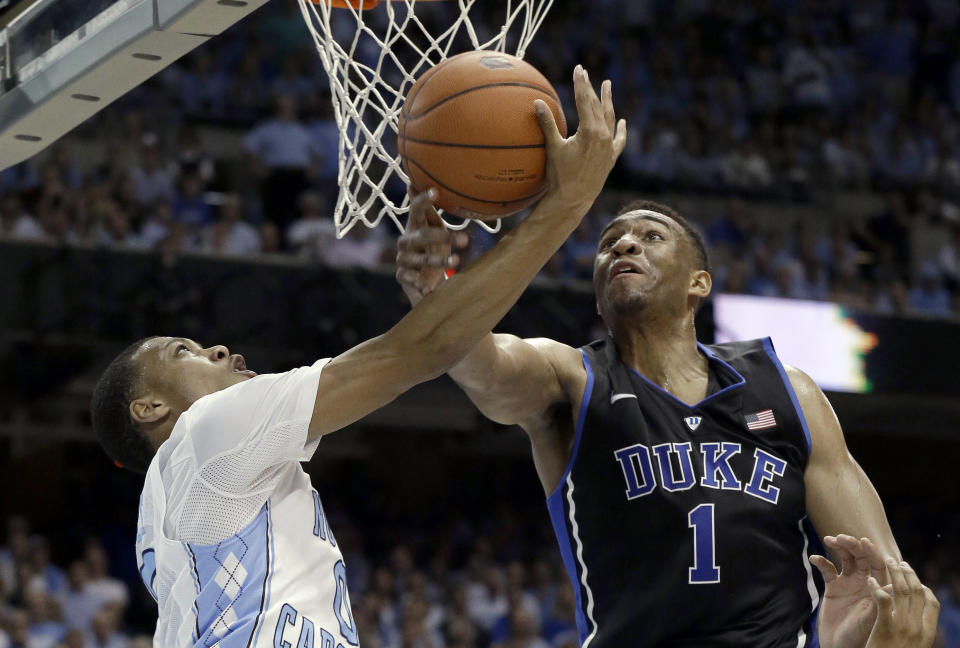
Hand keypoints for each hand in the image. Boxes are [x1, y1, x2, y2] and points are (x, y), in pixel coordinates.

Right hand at [396, 189, 468, 305]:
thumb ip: (431, 211)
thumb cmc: (431, 246)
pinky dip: (420, 284)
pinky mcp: (402, 277)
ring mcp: (403, 259)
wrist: (421, 276)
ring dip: (439, 262)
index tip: (435, 191)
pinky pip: (410, 279)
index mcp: (415, 226)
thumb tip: (418, 184)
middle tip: (464, 240)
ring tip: (456, 263)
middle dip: (442, 237)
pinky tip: (429, 290)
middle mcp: (406, 241)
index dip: (423, 200)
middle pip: (422, 236)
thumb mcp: (435, 229)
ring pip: (420, 259)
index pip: (416, 210)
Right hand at [535, 65, 626, 215]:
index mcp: (590, 131)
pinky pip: (619, 140)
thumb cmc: (560, 175)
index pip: (584, 100)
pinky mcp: (610, 158)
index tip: (578, 69)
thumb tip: (537, 102)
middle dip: (591, 88)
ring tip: (607, 85)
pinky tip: (623, 122)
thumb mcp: (553, 147)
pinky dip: (621, 131)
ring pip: (611, 118)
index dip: (581, 83)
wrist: (573, 200)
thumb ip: (547, 124)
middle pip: (597, 106)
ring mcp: (609, 147)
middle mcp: (603, 136)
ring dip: (608, 101)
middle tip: (585, 73)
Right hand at [810, 535, 887, 647]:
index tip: (863, 541)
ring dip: (838, 547)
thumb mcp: (874, 620)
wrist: (839, 646)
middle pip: (860, 557)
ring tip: (829, 540)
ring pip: (844, 559)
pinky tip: (814, 559)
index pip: (877, 565)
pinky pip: (827, 570)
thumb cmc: (861, 637)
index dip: (872, 552)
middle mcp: (864, 583)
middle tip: (842, 538)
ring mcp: (848, 583)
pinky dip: (821, 562)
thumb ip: (881, 602)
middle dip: (852, 545)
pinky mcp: (833, 587)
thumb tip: (894, 585)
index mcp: (877, 588)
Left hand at [864, 559, 939, 647]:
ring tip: (885, 561)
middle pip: (917, 592)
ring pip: (901, 592)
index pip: (932, 604)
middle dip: (908, 573)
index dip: (924, 587)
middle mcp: (917, 629)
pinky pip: (882, 601)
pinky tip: (870, 579)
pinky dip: (877, 587)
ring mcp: (902, 628)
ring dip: (894, 573)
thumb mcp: (910, 646)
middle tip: (897, 561)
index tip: (914, 577)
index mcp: (926, 633)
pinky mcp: (884, 628)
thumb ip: (913, 630)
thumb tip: (912, 614)